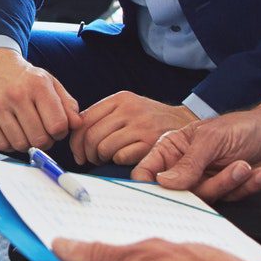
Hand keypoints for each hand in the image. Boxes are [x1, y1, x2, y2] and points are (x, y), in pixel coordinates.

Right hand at [0, 48, 80, 151]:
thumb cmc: (23, 76)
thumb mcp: (49, 82)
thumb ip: (67, 104)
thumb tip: (77, 125)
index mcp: (38, 85)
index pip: (58, 125)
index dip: (61, 133)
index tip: (56, 128)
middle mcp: (17, 95)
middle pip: (40, 139)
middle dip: (45, 141)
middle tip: (42, 132)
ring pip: (20, 144)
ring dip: (27, 144)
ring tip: (27, 132)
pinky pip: (1, 144)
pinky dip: (10, 145)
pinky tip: (13, 133)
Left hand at [71, 93, 196, 165]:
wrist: (184, 122)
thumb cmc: (150, 119)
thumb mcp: (128, 107)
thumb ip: (104, 116)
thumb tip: (76, 135)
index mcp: (120, 99)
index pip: (84, 120)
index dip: (76, 140)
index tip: (78, 152)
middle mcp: (129, 110)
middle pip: (92, 136)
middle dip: (87, 153)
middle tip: (91, 159)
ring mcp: (141, 126)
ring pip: (104, 148)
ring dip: (101, 158)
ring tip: (107, 159)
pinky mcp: (151, 143)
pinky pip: (120, 157)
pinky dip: (118, 161)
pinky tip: (123, 158)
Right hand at [132, 94, 260, 202]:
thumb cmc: (241, 127)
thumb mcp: (212, 139)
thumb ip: (188, 163)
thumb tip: (163, 183)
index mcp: (171, 149)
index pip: (147, 172)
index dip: (149, 185)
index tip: (165, 190)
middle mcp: (184, 168)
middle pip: (179, 192)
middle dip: (209, 184)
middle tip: (234, 168)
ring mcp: (204, 182)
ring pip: (207, 197)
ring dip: (231, 182)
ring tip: (246, 165)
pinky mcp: (225, 193)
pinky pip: (230, 199)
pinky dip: (247, 186)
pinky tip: (259, 172)